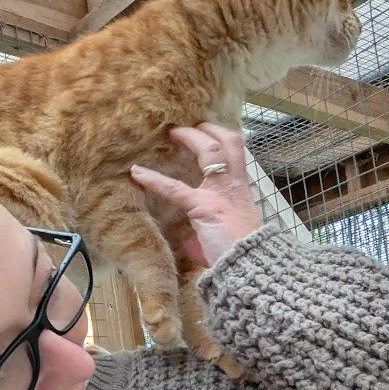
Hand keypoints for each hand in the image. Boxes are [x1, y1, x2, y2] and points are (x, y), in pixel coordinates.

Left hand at [131, 124, 261, 268]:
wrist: (250, 265)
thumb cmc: (242, 255)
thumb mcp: (229, 237)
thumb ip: (210, 234)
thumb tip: (194, 244)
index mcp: (242, 191)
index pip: (237, 154)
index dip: (224, 138)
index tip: (212, 131)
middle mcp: (233, 186)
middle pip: (227, 144)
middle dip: (209, 130)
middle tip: (194, 124)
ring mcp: (220, 193)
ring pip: (210, 151)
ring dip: (191, 137)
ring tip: (174, 131)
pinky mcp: (203, 206)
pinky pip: (175, 188)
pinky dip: (154, 179)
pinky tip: (137, 172)